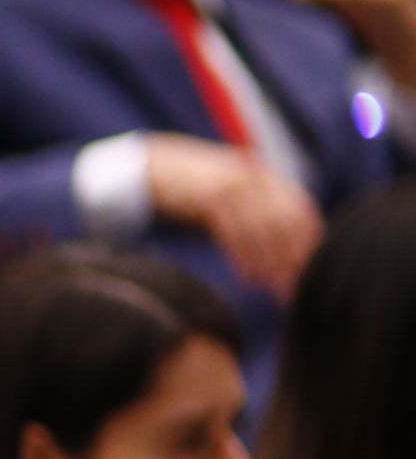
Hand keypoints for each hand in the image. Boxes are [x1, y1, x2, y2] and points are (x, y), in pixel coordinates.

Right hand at [141, 132, 322, 295]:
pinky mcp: (209, 198)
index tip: (308, 271)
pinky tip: (247, 279)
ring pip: (261, 232)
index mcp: (266, 177)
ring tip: (272, 290)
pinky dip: (243, 259)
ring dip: (269, 265)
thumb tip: (277, 250)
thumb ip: (253, 214)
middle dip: (292, 260)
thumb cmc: (192, 190)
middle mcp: (255, 179)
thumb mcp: (230, 198)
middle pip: (285, 225)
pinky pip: (234, 233)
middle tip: (292, 289)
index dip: (308, 243)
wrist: (151, 167)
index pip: (301, 212)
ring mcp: (232, 186)